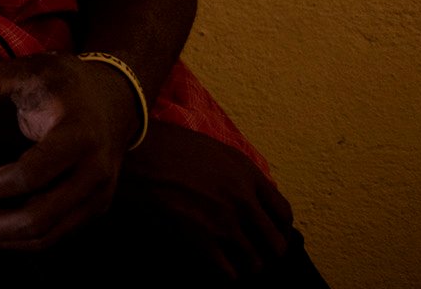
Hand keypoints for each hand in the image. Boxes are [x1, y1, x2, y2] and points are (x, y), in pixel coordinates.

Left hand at [0, 53, 142, 249]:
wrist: (117, 101)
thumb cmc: (68, 84)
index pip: (33, 174)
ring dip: (2, 239)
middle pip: (40, 217)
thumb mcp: (35, 70)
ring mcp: (98, 196)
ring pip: (47, 235)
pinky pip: (54, 233)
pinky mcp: (93, 209)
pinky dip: (20, 236)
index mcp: (78, 138)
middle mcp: (93, 174)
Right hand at [119, 120, 295, 279]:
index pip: (283, 213)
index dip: (281, 229)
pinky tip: (218, 269)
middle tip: (256, 255)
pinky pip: (229, 273)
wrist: (137, 156)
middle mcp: (242, 200)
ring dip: (246, 266)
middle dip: (268, 253)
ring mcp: (224, 222)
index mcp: (247, 174)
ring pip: (255, 262)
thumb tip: (248, 194)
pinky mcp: (202, 239)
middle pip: (276, 244)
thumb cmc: (167, 145)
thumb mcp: (212, 148)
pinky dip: (227, 276)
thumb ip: (237, 173)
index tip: (273, 235)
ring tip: (236, 265)